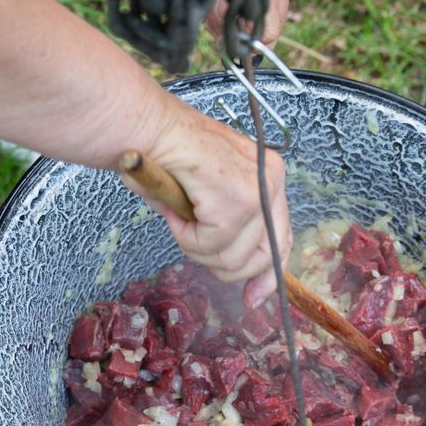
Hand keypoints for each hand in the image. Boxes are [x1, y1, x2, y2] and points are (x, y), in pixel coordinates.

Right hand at [122, 109, 291, 303]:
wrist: (144, 126)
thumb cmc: (166, 155)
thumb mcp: (208, 197)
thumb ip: (230, 232)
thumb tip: (250, 289)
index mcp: (268, 177)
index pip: (281, 239)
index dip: (267, 275)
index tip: (251, 299)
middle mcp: (271, 181)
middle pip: (262, 256)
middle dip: (226, 266)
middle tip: (194, 245)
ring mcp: (256, 190)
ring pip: (232, 255)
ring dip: (196, 246)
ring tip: (178, 215)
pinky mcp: (235, 198)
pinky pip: (210, 243)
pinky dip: (185, 236)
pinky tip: (173, 209)